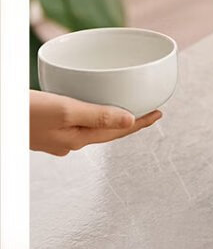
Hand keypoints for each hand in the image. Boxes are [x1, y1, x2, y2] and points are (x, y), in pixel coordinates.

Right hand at [31, 91, 161, 155]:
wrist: (0, 117)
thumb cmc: (25, 114)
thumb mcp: (65, 110)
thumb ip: (98, 115)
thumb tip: (131, 121)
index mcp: (78, 140)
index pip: (119, 132)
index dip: (141, 122)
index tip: (159, 113)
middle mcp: (70, 142)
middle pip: (108, 130)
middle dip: (129, 120)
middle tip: (149, 109)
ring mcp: (57, 138)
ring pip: (91, 127)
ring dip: (110, 117)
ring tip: (125, 106)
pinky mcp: (46, 129)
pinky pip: (76, 121)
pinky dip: (89, 113)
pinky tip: (87, 106)